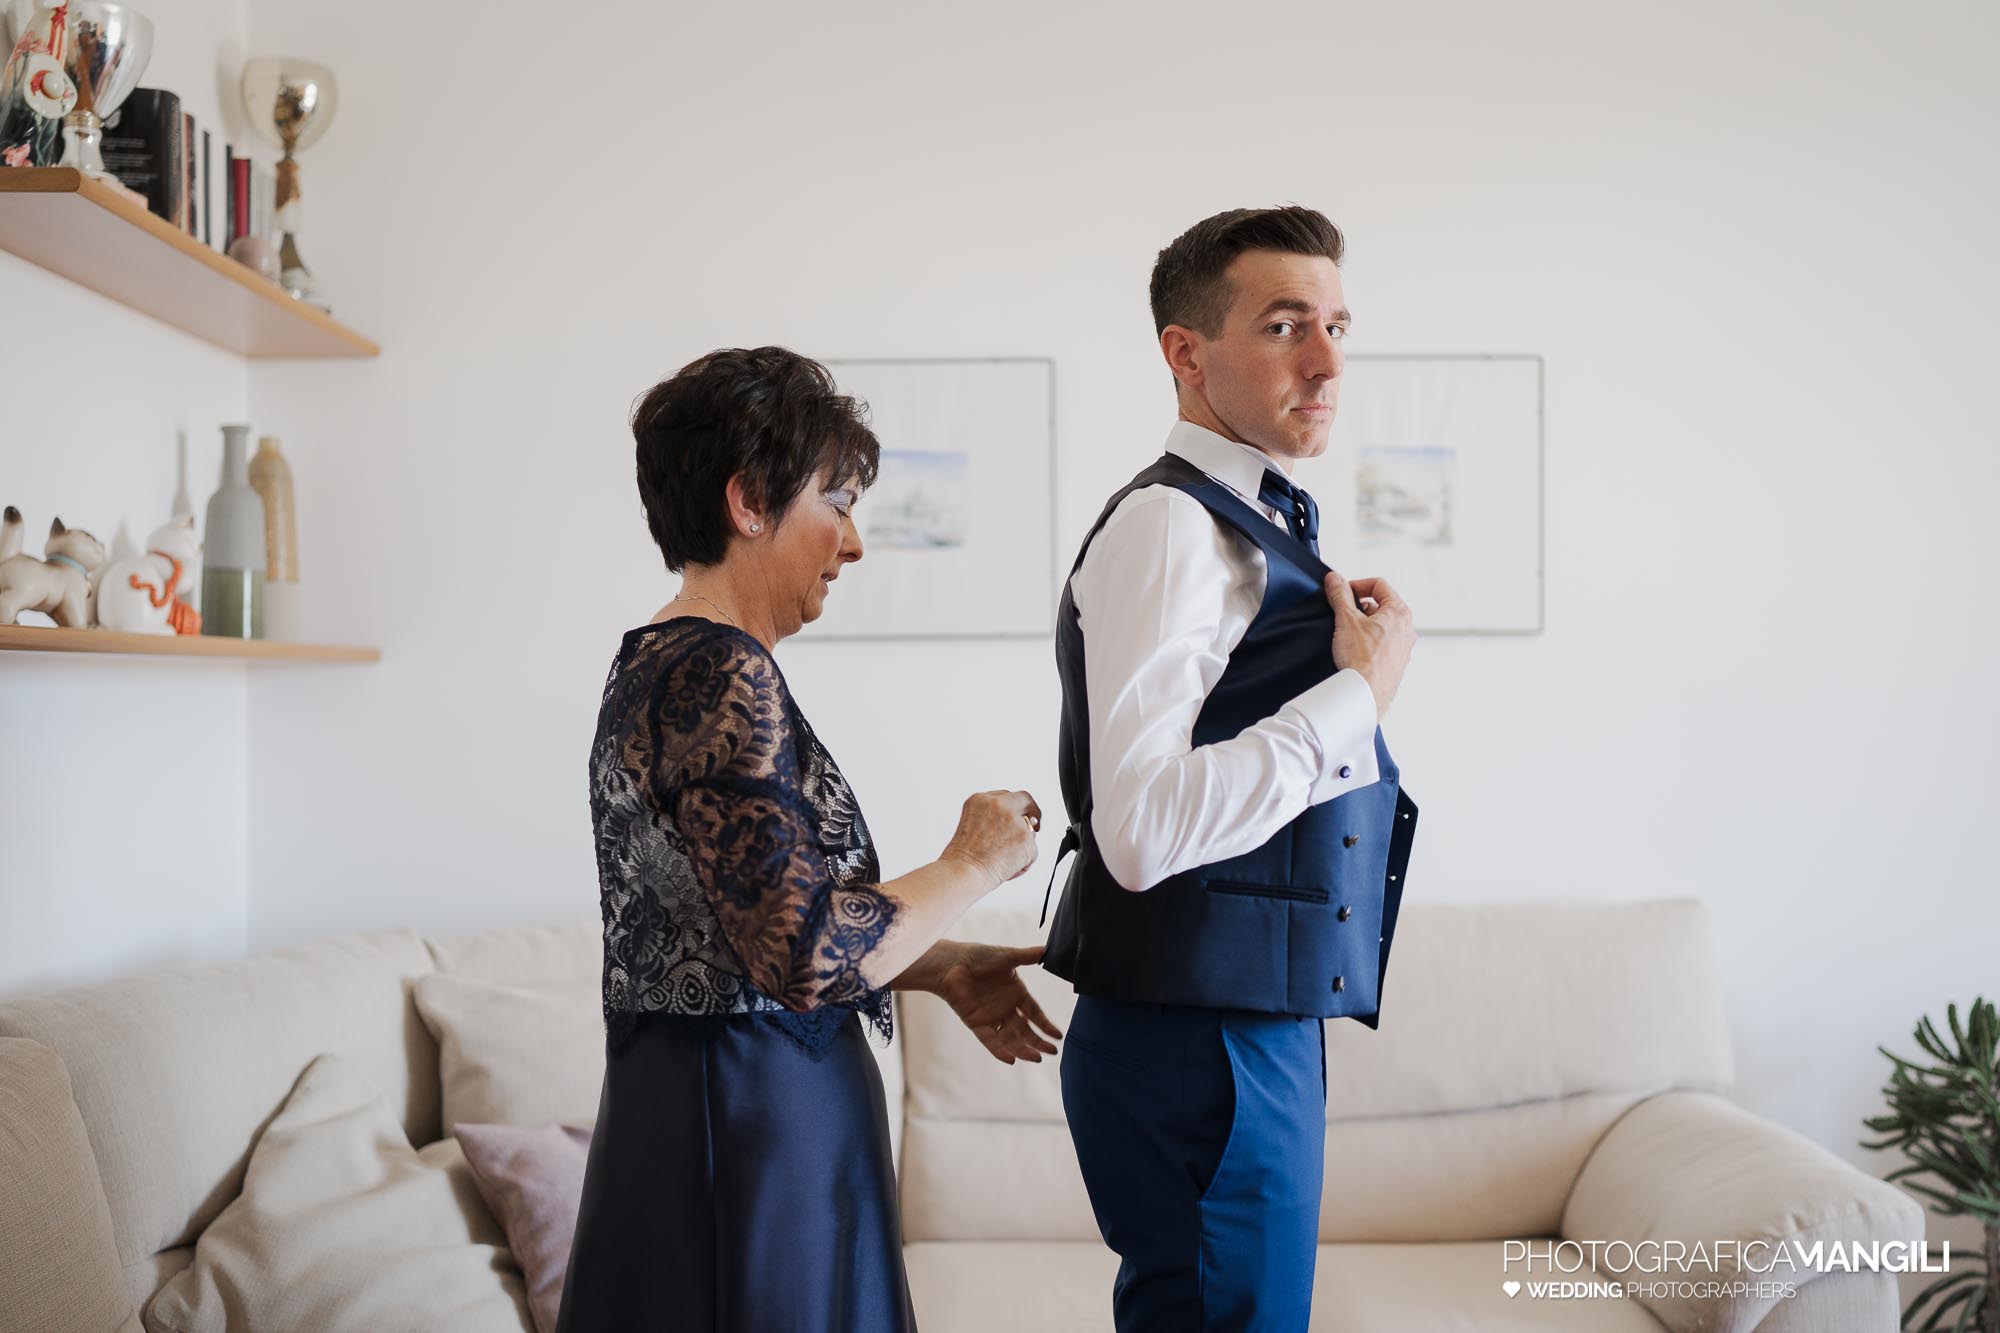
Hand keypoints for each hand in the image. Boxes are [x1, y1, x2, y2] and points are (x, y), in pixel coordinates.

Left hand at [932, 941, 1063, 1063]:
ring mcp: (991, 1017)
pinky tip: (1011, 1060)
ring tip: (1036, 1058)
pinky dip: (999, 1050)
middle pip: (1025, 1030)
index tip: (1058, 1036)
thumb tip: (1048, 950)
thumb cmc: (978, 956)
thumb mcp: (1007, 956)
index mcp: (1016, 994)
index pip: (1035, 1014)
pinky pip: (990, 1040)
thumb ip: (1028, 956)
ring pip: (1010, 1038)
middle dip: (1038, 1041)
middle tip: (1052, 1052)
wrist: (952, 963)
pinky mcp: (976, 1023)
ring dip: (1023, 1049)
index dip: (1046, 1025)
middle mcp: (1005, 1008)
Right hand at [939, 789, 1041, 887]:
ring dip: (1021, 846)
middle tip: (1035, 825)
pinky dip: (1023, 864)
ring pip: (1029, 831)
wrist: (964, 872)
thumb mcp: (970, 826)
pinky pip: (1032, 852)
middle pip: (1024, 799)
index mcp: (980, 800)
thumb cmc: (962, 858)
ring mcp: (1014, 820)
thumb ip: (991, 819)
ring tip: (1002, 862)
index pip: (1005, 797)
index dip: (1014, 808)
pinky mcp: (1027, 837)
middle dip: (1032, 811)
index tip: (1018, 815)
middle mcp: (999, 805)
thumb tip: (1015, 825)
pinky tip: (1006, 869)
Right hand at [1324, 570, 1414, 719]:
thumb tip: (1334, 579)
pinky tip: (1355, 650)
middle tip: (1343, 614)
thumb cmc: (1362, 658)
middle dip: (1360, 606)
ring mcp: (1404, 646)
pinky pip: (1384, 642)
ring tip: (1348, 634)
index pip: (1378, 585)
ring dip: (1364, 624)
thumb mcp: (1346, 619)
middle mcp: (1407, 628)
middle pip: (1381, 604)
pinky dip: (1369, 640)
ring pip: (1383, 624)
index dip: (1357, 585)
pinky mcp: (1397, 662)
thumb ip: (1340, 595)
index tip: (1342, 594)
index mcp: (1399, 612)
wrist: (1366, 692)